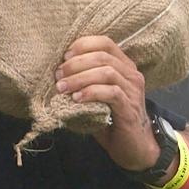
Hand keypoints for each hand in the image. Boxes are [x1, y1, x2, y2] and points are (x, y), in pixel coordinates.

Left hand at [58, 34, 156, 169]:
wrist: (131, 146)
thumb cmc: (109, 117)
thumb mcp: (94, 94)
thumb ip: (83, 80)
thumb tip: (56, 71)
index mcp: (123, 66)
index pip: (105, 43)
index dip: (83, 45)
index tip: (64, 57)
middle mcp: (131, 74)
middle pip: (102, 56)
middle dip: (75, 64)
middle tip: (58, 76)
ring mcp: (132, 90)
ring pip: (106, 72)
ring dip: (79, 78)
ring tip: (62, 88)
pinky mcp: (129, 107)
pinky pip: (111, 92)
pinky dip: (90, 93)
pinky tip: (76, 99)